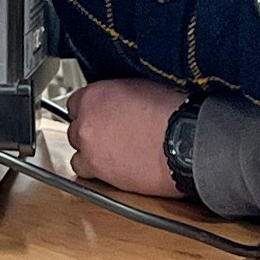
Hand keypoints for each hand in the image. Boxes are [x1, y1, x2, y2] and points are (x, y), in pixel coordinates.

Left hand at [67, 79, 185, 198]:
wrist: (183, 142)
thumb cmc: (172, 115)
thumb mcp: (142, 88)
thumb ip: (120, 95)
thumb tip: (120, 102)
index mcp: (95, 95)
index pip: (76, 103)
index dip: (91, 111)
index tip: (101, 117)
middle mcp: (86, 120)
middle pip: (76, 127)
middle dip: (92, 132)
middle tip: (112, 136)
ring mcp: (89, 146)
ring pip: (78, 150)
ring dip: (91, 152)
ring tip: (112, 154)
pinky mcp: (97, 170)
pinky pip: (84, 171)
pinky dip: (95, 171)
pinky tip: (112, 169)